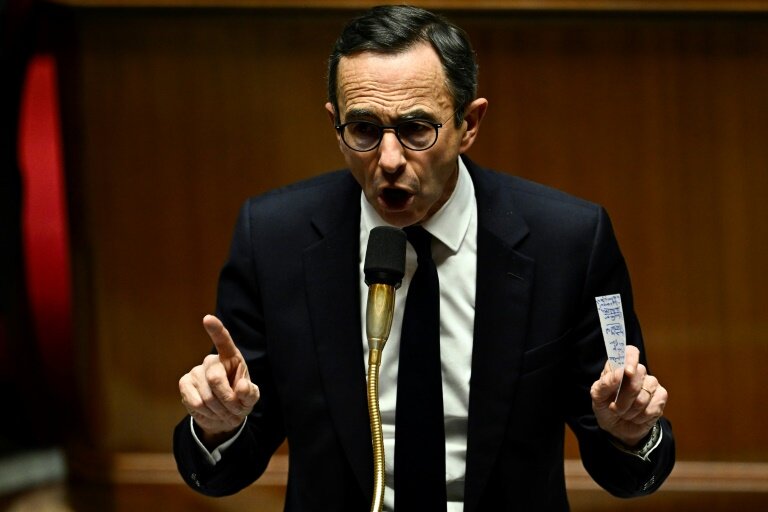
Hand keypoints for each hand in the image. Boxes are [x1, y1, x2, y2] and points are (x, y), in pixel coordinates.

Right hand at [179, 315, 259, 446]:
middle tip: (235, 411)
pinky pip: (195, 401)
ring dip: (219, 410)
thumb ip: (249, 393)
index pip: (224, 341)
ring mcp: (196, 371)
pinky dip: (206, 412)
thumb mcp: (250, 398)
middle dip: (227, 400)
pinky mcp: (185, 384)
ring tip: (224, 413)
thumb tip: (241, 386)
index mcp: (231, 357)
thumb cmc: (239, 401)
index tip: (207, 319)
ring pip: (207, 395)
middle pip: (215, 378)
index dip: (216, 330)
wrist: (223, 417)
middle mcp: (212, 361)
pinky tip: (210, 411)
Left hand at [590, 345, 667, 446]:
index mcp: (619, 367)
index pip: (630, 352)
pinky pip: (654, 406)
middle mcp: (638, 372)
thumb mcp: (597, 397)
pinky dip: (641, 417)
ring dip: (630, 410)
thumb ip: (605, 383)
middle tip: (614, 407)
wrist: (616, 428)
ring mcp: (651, 384)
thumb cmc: (605, 407)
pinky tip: (636, 417)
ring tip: (624, 413)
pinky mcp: (661, 398)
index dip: (631, 358)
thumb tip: (619, 373)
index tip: (627, 371)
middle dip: (623, 398)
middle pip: (637, 376)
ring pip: (644, 395)